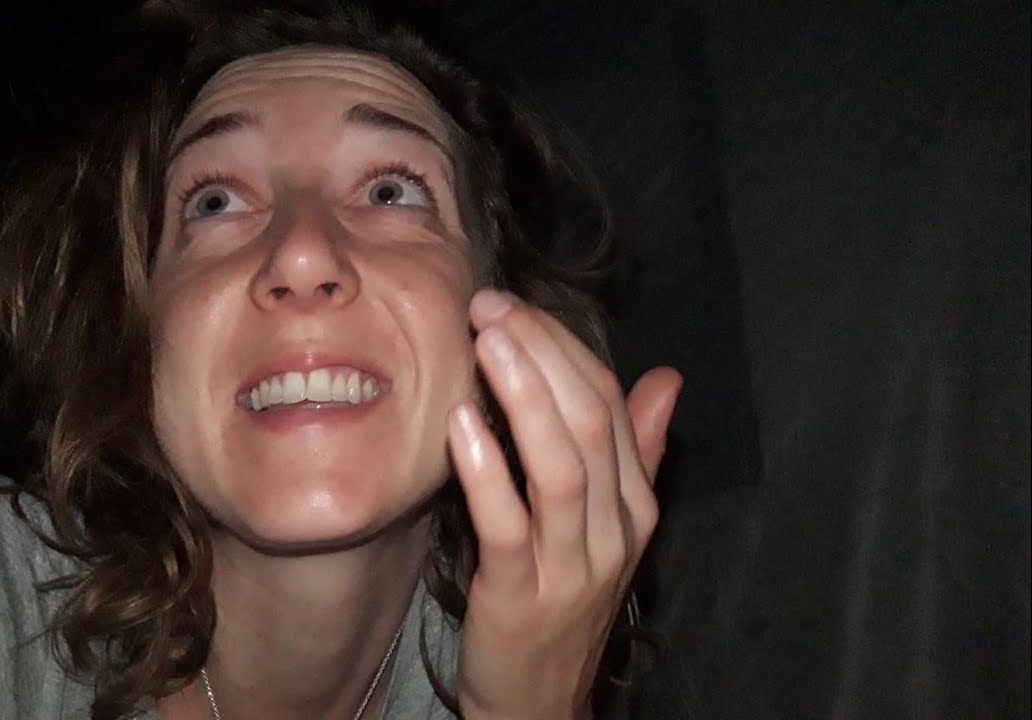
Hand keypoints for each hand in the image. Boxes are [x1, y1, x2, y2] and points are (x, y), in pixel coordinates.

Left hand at [448, 289, 681, 719]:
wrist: (537, 701)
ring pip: (561, 467)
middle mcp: (615, 530)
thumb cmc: (561, 600)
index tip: (515, 304)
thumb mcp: (605, 527)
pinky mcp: (522, 596)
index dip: (564, 347)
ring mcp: (574, 566)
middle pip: (590, 424)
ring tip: (486, 340)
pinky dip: (488, 471)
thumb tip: (667, 378)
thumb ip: (637, 454)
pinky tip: (462, 424)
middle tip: (490, 306)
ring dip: (524, 396)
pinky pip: (510, 525)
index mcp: (635, 504)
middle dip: (542, 355)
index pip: (612, 405)